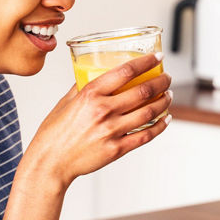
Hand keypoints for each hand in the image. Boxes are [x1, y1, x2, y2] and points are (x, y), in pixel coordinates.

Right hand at [23, 53, 171, 189]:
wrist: (51, 162)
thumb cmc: (54, 132)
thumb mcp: (65, 102)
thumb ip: (82, 87)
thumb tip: (94, 73)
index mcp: (90, 94)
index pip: (126, 72)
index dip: (146, 62)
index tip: (157, 58)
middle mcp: (103, 110)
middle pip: (143, 91)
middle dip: (161, 81)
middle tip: (166, 78)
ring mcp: (111, 131)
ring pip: (149, 112)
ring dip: (164, 102)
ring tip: (168, 96)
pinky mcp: (117, 149)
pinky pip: (146, 135)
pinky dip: (160, 126)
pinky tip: (165, 119)